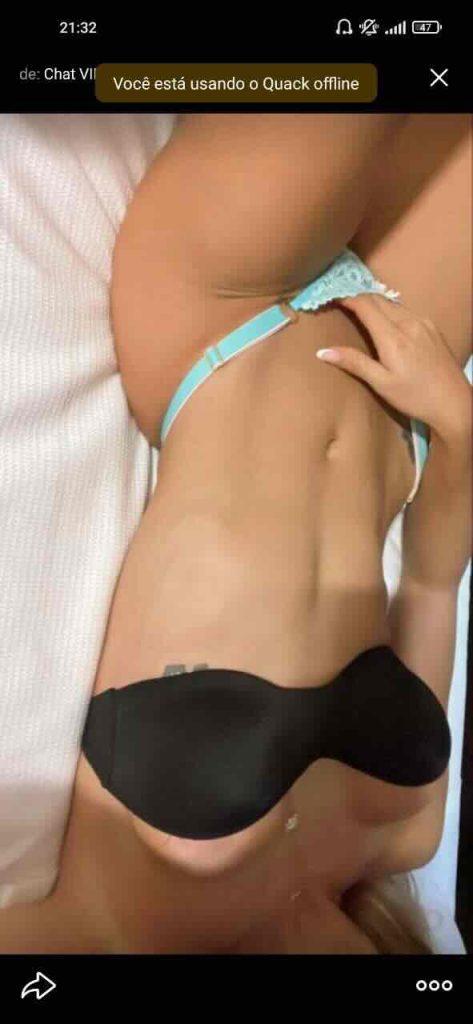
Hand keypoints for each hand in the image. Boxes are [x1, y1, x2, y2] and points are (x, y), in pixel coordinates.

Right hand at [315, 294, 470, 439]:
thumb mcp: (381, 383)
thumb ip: (354, 363)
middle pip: (379, 299)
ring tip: (361, 309)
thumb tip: (323, 351)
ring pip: (393, 303)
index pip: (366, 305)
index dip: (347, 298)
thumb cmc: (415, 397)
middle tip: (342, 301)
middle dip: (359, 297)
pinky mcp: (433, 328)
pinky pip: (406, 310)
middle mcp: (409, 323)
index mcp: (393, 337)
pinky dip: (391, 310)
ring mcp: (424, 323)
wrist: (453, 403)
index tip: (333, 297)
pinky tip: (386, 321)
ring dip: (375, 302)